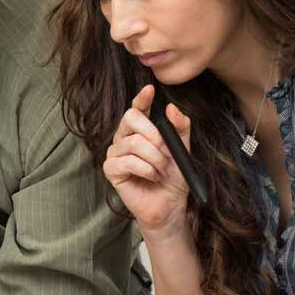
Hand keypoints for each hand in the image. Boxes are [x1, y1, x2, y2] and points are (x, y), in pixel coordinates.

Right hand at [102, 85, 193, 236]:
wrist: (170, 203)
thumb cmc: (174, 176)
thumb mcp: (183, 148)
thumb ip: (180, 126)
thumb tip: (170, 108)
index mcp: (140, 130)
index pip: (136, 108)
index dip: (142, 98)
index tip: (150, 90)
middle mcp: (124, 138)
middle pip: (130, 117)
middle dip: (153, 133)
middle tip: (164, 150)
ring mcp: (115, 153)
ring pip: (133, 142)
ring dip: (155, 158)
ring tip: (161, 170)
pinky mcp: (111, 170)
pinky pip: (128, 161)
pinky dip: (146, 170)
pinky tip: (152, 177)